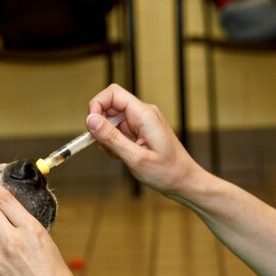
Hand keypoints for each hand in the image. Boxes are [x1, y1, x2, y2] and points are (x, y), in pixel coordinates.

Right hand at [86, 84, 204, 196]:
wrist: (185, 181)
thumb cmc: (166, 172)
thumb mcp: (135, 158)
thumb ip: (111, 138)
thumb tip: (90, 120)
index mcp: (144, 114)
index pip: (113, 94)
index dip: (97, 105)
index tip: (91, 127)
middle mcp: (143, 113)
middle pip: (110, 106)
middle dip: (100, 125)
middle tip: (104, 146)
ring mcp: (142, 122)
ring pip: (112, 120)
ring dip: (107, 136)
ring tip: (117, 155)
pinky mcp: (140, 131)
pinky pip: (119, 130)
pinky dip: (114, 142)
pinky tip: (123, 156)